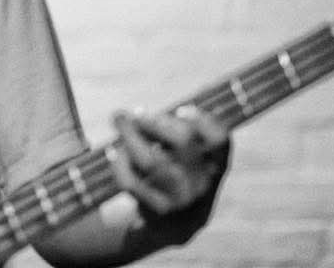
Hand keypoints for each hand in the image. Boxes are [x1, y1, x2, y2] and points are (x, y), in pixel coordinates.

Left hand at [110, 105, 229, 245]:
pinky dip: (119, 161)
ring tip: (119, 120)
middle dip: (154, 121)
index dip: (201, 120)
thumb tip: (131, 115)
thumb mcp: (187, 153)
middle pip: (182, 141)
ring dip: (130, 135)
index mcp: (217, 161)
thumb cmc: (178, 171)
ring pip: (151, 159)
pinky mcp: (156, 209)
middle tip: (136, 113)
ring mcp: (181, 197)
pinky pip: (131, 180)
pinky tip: (114, 152)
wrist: (175, 223)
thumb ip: (170, 129)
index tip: (180, 110)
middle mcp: (203, 180)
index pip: (219, 138)